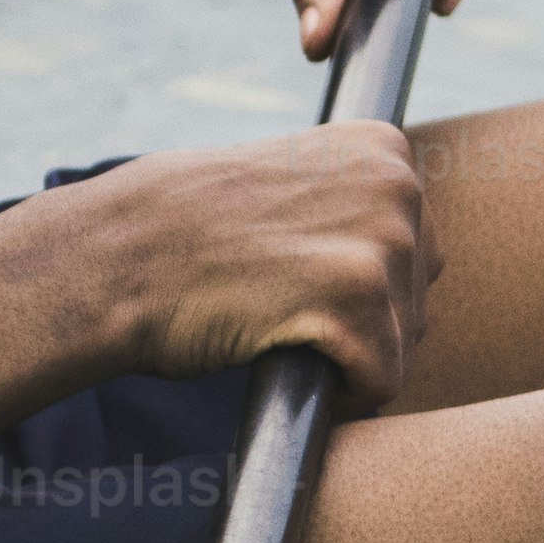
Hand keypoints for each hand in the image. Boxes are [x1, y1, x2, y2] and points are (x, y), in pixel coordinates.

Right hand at [21, 127, 442, 411]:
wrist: (123, 254)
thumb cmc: (195, 230)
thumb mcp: (294, 185)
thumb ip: (358, 203)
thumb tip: (420, 250)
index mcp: (386, 149)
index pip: (417, 252)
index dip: (356, 281)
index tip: (293, 267)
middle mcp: (398, 184)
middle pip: (416, 300)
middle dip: (362, 323)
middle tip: (281, 300)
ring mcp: (382, 239)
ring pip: (401, 345)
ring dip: (346, 356)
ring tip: (278, 320)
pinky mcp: (360, 299)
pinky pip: (382, 381)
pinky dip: (340, 393)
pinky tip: (289, 358)